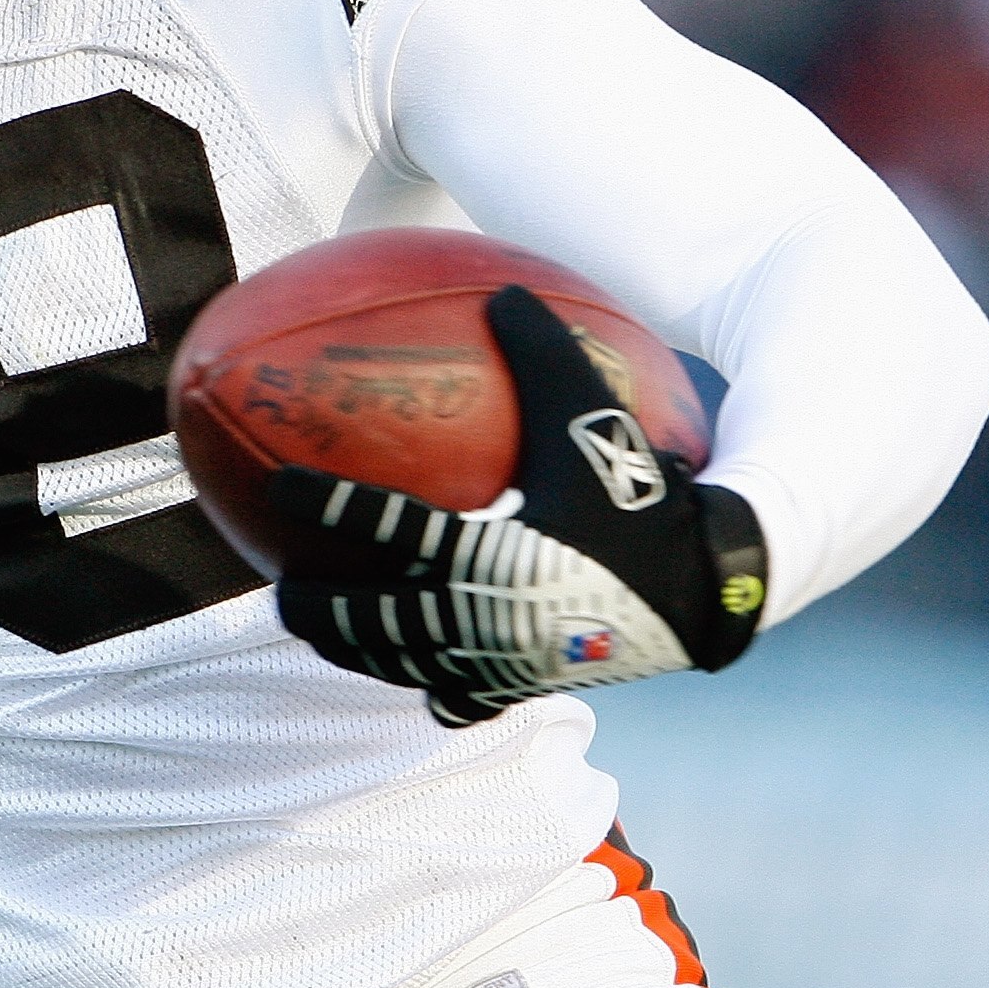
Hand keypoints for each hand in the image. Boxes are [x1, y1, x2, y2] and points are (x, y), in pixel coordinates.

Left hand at [268, 285, 766, 728]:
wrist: (711, 586)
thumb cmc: (646, 496)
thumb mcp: (593, 415)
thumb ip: (544, 352)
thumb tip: (501, 291)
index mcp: (484, 551)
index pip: (386, 528)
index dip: (327, 508)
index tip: (278, 490)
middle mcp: (480, 615)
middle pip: (376, 622)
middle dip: (319, 607)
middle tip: (281, 587)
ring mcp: (501, 661)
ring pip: (408, 666)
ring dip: (359, 651)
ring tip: (321, 635)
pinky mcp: (529, 686)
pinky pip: (466, 696)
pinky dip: (436, 689)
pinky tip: (421, 684)